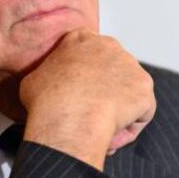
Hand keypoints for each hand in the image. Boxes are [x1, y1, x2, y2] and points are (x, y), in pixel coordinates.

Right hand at [18, 30, 155, 170]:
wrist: (68, 117)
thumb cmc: (47, 101)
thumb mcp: (34, 79)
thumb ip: (49, 75)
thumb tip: (48, 86)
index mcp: (82, 39)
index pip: (91, 55)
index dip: (88, 78)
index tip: (81, 94)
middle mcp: (110, 46)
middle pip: (113, 72)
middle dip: (106, 94)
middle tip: (91, 115)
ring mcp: (131, 66)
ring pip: (128, 93)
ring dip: (118, 112)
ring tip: (99, 130)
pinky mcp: (144, 88)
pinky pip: (141, 112)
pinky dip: (129, 128)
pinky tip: (111, 138)